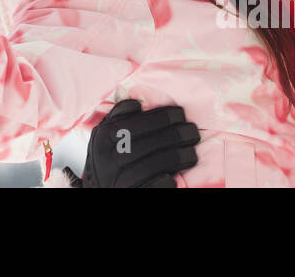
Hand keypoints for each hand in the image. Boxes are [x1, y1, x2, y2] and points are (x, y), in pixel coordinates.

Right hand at [81, 99, 200, 186]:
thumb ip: (120, 116)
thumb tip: (137, 101)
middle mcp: (105, 160)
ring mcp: (116, 181)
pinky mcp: (130, 194)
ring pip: (150, 165)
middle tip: (192, 131)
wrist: (106, 188)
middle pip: (144, 144)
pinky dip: (165, 181)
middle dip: (173, 135)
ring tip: (192, 153)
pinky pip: (151, 187)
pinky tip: (176, 176)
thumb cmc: (113, 156)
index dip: (158, 118)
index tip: (179, 114)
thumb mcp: (109, 135)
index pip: (130, 124)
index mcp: (101, 139)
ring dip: (176, 157)